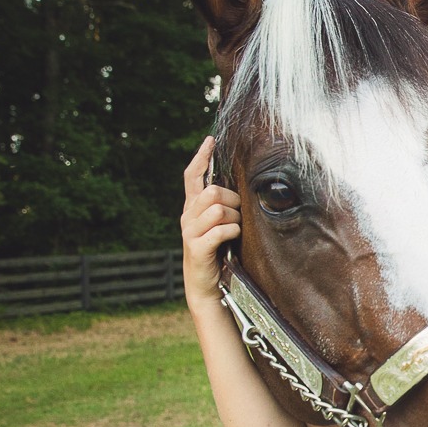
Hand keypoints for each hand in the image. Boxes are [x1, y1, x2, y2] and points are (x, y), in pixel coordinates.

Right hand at [181, 136, 240, 309]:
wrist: (206, 286)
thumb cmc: (218, 252)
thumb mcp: (217, 225)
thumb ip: (221, 206)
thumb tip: (240, 188)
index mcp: (192, 208)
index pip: (191, 176)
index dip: (200, 157)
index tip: (210, 140)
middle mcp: (187, 217)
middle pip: (211, 191)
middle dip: (231, 200)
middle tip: (237, 214)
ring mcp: (190, 232)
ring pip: (218, 209)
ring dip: (234, 218)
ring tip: (235, 231)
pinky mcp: (197, 248)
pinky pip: (221, 229)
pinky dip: (232, 232)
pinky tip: (233, 239)